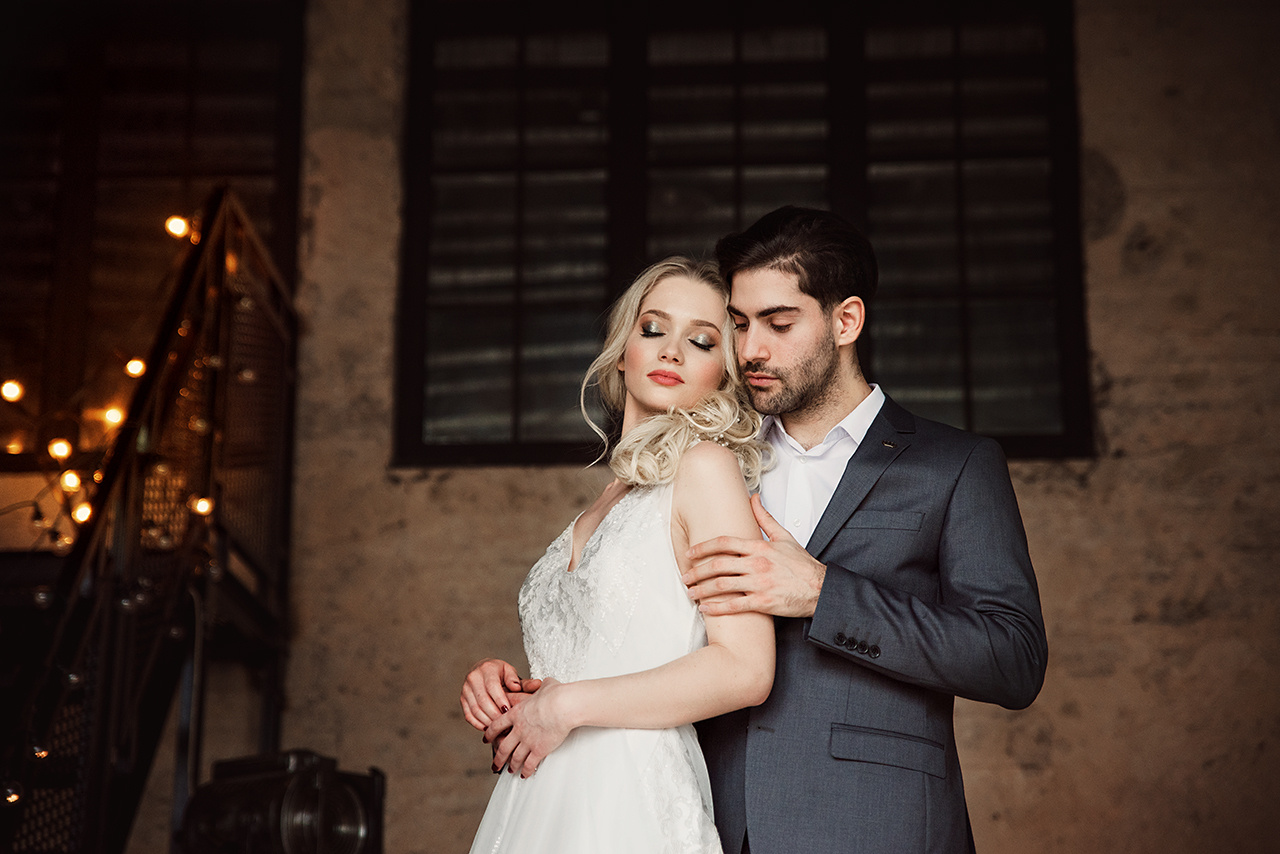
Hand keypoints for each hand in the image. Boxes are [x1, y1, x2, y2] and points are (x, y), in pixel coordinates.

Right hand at [460, 658, 542, 731]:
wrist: (483, 671)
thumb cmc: (501, 674)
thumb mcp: (512, 673)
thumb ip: (523, 682)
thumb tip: (536, 685)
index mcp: (487, 669)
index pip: (492, 686)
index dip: (500, 700)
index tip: (508, 711)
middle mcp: (473, 678)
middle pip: (483, 700)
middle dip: (495, 714)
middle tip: (506, 724)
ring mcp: (466, 689)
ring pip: (475, 709)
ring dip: (487, 721)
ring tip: (500, 727)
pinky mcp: (462, 699)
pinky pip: (469, 715)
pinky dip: (478, 724)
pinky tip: (489, 728)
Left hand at [485, 678, 572, 777]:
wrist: (562, 706)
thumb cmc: (555, 694)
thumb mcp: (544, 686)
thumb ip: (540, 687)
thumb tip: (544, 683)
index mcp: (516, 713)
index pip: (497, 726)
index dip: (490, 734)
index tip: (486, 739)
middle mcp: (518, 729)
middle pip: (503, 747)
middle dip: (498, 758)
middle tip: (495, 765)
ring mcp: (527, 741)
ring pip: (514, 758)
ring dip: (511, 766)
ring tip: (510, 770)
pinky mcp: (539, 750)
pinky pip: (529, 764)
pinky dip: (526, 771)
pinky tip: (525, 775)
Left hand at [683, 493, 826, 617]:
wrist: (820, 589)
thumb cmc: (802, 565)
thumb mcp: (784, 537)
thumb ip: (764, 518)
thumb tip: (753, 497)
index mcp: (760, 547)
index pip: (725, 542)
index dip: (703, 547)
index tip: (690, 552)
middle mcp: (757, 564)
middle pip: (718, 564)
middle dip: (697, 570)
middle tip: (684, 575)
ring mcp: (759, 584)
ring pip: (722, 586)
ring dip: (702, 590)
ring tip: (691, 592)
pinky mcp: (763, 603)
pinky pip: (734, 606)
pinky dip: (717, 608)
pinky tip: (705, 609)